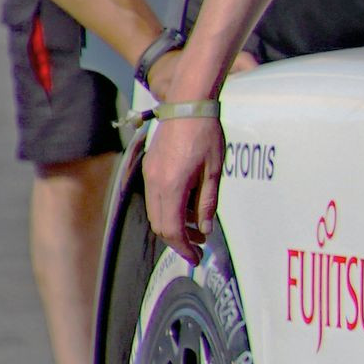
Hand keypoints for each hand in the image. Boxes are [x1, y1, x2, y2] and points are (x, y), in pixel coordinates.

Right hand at [145, 107, 224, 260]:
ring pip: (156, 213)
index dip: (183, 247)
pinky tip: (187, 209)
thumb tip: (204, 229)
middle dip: (178, 240)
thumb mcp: (214, 172)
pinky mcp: (149, 168)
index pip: (172, 229)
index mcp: (171, 186)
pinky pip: (155, 198)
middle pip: (160, 225)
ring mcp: (149, 175)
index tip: (196, 257)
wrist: (187, 106)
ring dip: (174, 225)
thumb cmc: (206, 135)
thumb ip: (207, 203)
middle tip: (198, 247)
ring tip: (197, 229)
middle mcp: (154, 183)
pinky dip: (169, 210)